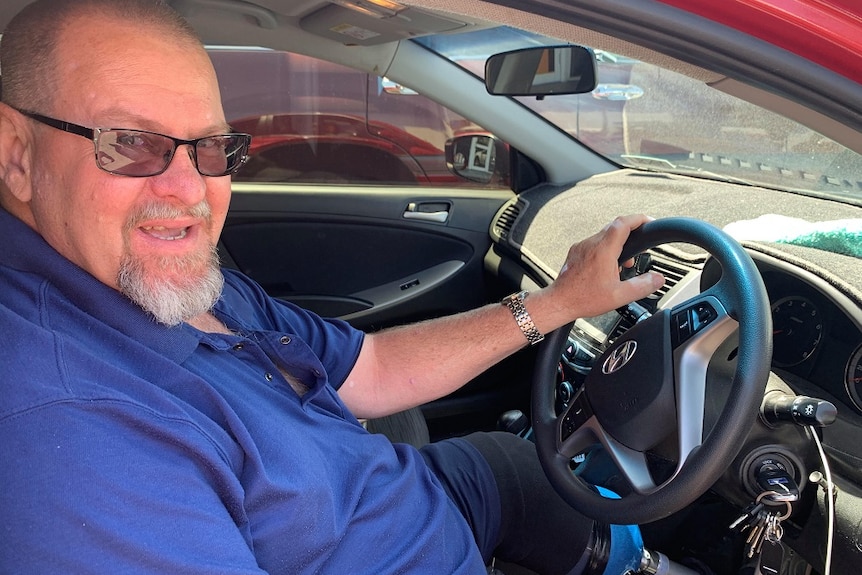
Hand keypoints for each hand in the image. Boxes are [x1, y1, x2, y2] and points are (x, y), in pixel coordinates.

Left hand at [538, 214, 664, 325]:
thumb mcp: (620, 296)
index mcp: (603, 250)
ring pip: (604, 235)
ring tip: (624, 263)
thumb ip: (642, 286)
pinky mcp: (575, 252)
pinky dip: (606, 249)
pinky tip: (608, 266)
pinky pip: (594, 243)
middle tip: (639, 247)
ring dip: (618, 243)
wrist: (559, 302)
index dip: (639, 219)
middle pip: (614, 227)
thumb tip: (658, 279)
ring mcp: (581, 247)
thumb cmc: (583, 299)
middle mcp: (591, 244)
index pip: (623, 223)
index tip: (648, 221)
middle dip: (631, 234)